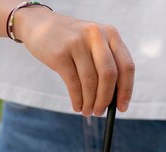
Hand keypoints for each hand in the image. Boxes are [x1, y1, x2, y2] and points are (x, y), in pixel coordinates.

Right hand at [14, 8, 134, 115]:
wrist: (39, 24)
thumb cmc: (72, 41)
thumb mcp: (93, 44)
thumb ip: (106, 65)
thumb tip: (114, 100)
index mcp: (111, 34)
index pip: (126, 66)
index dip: (126, 90)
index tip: (122, 108)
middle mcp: (96, 35)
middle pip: (109, 75)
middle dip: (105, 99)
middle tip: (100, 112)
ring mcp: (77, 43)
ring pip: (90, 82)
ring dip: (89, 102)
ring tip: (87, 111)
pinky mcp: (60, 54)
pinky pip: (73, 84)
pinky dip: (77, 100)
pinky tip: (77, 106)